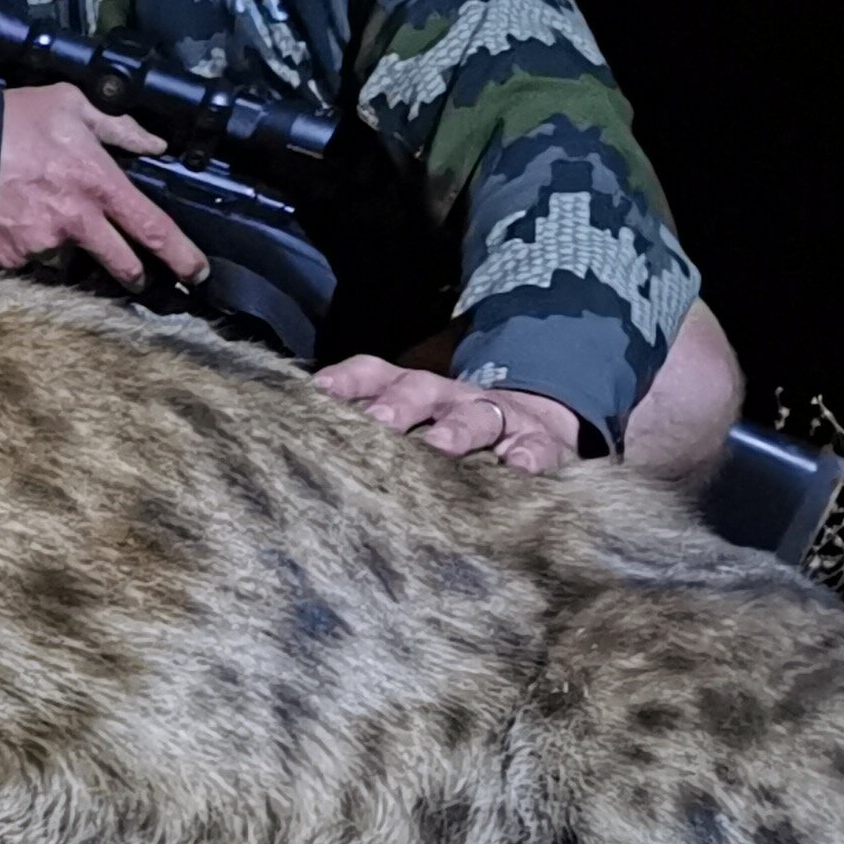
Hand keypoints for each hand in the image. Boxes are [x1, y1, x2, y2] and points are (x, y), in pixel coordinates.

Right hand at [0, 83, 211, 288]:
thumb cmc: (13, 120)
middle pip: (122, 266)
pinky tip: (19, 224)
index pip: (152, 229)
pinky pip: (32, 262)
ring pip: (71, 262)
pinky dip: (32, 248)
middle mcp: (76, 221)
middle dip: (136, 276)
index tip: (197, 273)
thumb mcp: (72, 104)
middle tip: (139, 277)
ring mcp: (42, 245)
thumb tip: (155, 143)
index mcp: (98, 184)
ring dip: (70, 251)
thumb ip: (119, 126)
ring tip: (50, 223)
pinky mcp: (10, 258)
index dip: (181, 256)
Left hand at [311, 357, 584, 475]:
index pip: (375, 375)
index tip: (319, 392)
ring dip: (456, 430)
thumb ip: (369, 429)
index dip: (348, 381)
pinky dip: (527, 456)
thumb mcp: (414, 424)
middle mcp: (450, 398)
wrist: (535, 426)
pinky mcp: (540, 443)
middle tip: (377, 423)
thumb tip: (304, 440)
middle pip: (420, 391)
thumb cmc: (454, 434)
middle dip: (397, 406)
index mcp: (414, 392)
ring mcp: (497, 417)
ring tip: (441, 446)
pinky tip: (517, 468)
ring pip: (475, 416)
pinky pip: (535, 448)